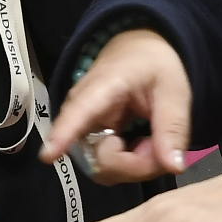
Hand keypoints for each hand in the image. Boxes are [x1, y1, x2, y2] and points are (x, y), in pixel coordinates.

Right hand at [38, 27, 193, 181]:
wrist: (139, 53)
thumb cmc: (154, 65)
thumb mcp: (173, 90)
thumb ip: (173, 127)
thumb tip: (173, 167)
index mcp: (102, 88)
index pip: (79, 112)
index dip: (64, 135)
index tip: (48, 155)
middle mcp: (83, 113)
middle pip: (98, 158)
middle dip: (135, 164)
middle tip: (161, 146)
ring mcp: (85, 132)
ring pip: (103, 168)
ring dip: (135, 166)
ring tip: (153, 142)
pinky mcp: (92, 144)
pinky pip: (108, 167)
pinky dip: (132, 165)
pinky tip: (143, 147)